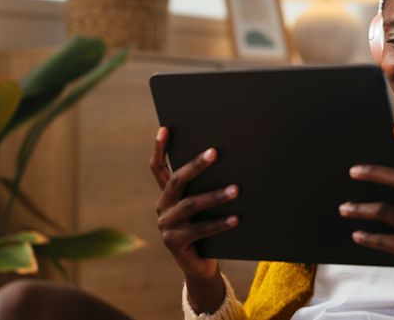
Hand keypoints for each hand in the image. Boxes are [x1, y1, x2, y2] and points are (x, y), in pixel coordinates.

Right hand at [149, 126, 238, 312]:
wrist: (200, 266)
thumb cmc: (206, 230)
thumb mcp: (203, 207)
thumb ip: (204, 188)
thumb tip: (229, 161)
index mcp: (167, 195)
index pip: (157, 167)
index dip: (159, 148)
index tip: (165, 128)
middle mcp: (162, 207)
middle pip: (176, 181)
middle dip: (196, 165)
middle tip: (215, 152)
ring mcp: (166, 226)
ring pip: (191, 205)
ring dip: (215, 196)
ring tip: (236, 190)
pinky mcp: (175, 243)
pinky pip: (200, 230)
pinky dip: (219, 223)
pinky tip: (236, 218)